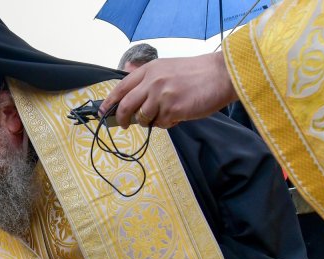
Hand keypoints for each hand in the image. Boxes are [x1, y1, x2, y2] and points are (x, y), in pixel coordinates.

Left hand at [102, 52, 237, 128]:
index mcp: (149, 70)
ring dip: (152, 121)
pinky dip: (167, 123)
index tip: (103, 111)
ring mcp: (161, 96)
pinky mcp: (171, 110)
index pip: (121, 88)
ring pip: (143, 118)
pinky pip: (160, 125)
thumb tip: (129, 99)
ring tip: (167, 112)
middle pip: (125, 106)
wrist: (220, 75)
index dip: (109, 102)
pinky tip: (179, 113)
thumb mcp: (167, 68)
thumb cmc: (195, 74)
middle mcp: (152, 82)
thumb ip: (148, 81)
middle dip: (121, 119)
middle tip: (124, 125)